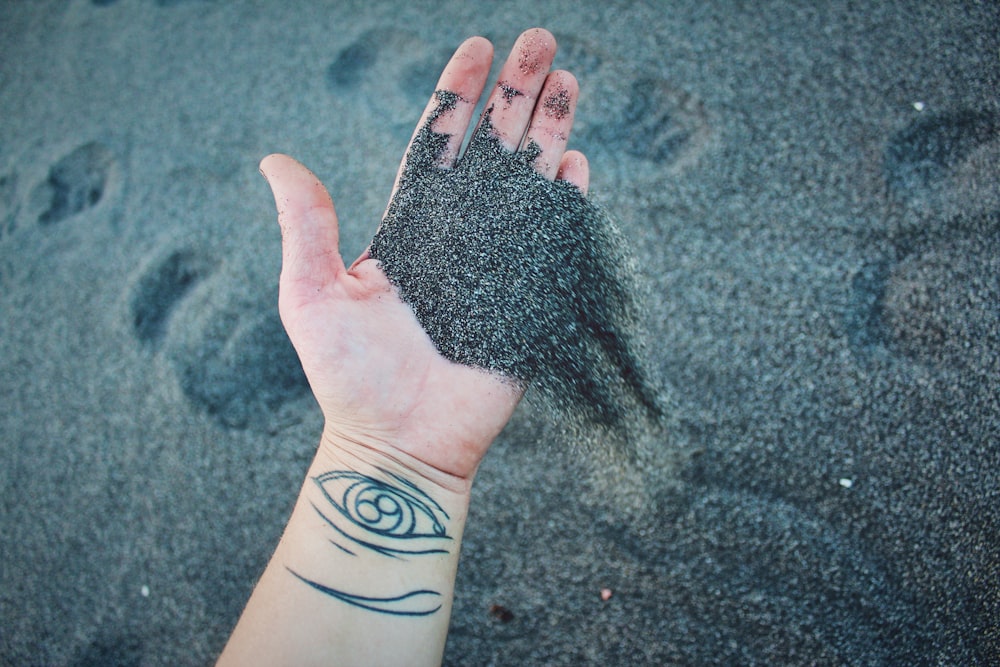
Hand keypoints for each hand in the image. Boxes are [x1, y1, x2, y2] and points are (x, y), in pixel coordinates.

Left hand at [259, 29, 587, 483]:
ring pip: (529, 181)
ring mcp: (498, 264)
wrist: (398, 443)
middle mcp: (458, 236)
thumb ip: (307, 226)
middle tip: (539, 40)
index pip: (439, 144)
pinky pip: (554, 238)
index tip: (475, 48)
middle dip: (516, 93)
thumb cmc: (349, 377)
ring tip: (566, 79)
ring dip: (548, 129)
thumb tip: (273, 159)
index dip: (458, 96)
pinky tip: (576, 158)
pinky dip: (568, 198)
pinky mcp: (529, 298)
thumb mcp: (313, 295)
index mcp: (409, 227)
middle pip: (494, 148)